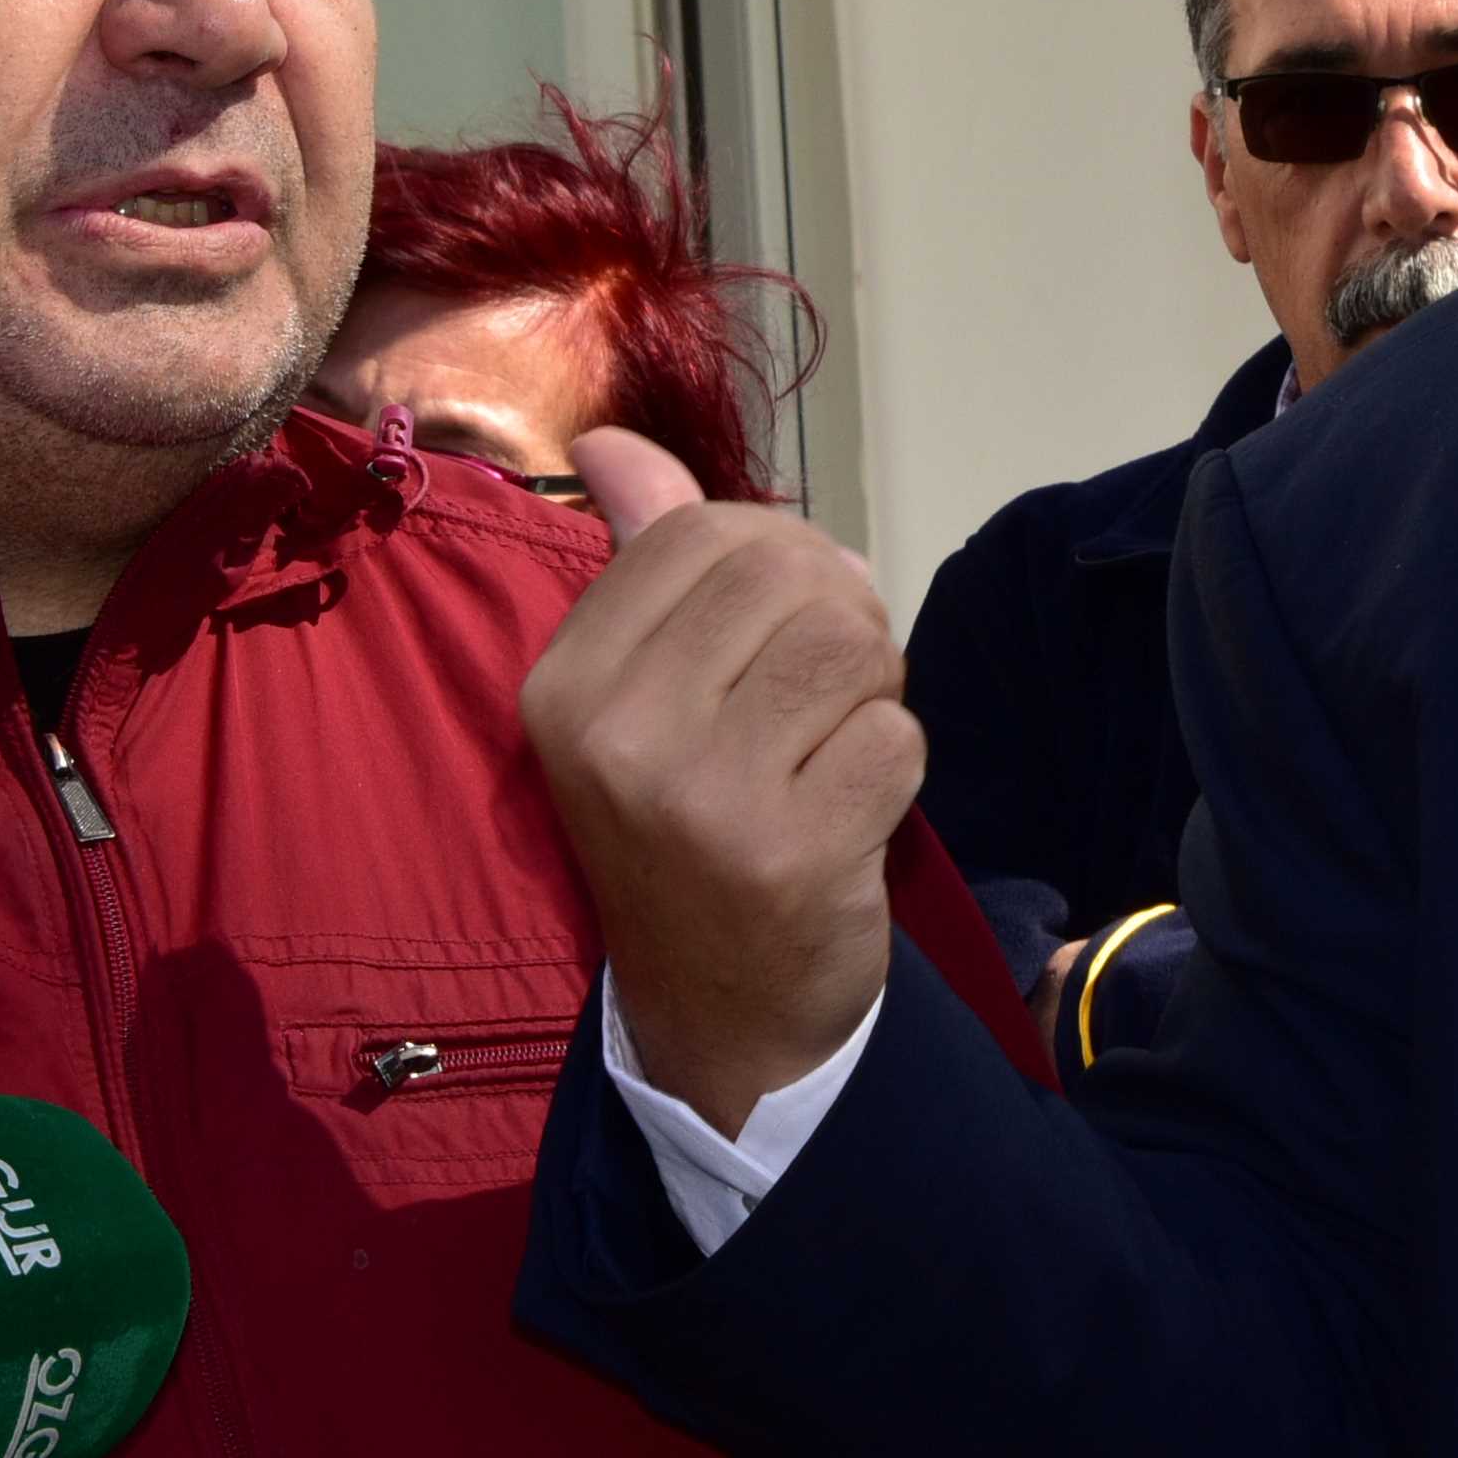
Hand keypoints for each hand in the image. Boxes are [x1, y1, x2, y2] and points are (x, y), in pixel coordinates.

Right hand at [524, 429, 914, 1135]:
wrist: (713, 1015)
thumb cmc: (682, 830)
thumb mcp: (636, 698)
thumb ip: (640, 560)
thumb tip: (612, 441)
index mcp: (563, 684)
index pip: (701, 534)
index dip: (776, 557)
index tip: (780, 624)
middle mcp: (616, 734)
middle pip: (789, 576)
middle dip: (837, 614)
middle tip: (823, 691)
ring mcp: (701, 798)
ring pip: (851, 643)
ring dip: (872, 688)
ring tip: (833, 744)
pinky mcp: (790, 854)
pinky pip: (895, 737)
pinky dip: (894, 765)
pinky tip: (847, 814)